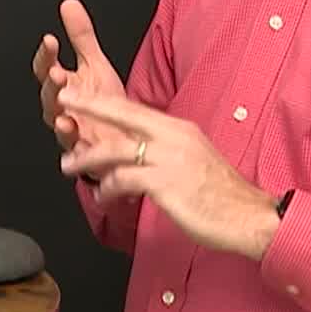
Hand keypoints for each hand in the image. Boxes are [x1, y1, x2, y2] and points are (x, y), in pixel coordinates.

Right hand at [32, 0, 129, 154]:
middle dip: (51, 86)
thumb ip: (81, 36)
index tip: (50, 41)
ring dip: (60, 118)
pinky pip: (76, 151)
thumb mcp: (95, 64)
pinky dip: (76, 146)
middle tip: (57, 74)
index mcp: (64, 86)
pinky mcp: (84, 153)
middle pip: (49, 97)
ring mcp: (72, 131)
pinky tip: (79, 138)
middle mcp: (63, 108)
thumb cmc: (107, 106)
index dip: (46, 55)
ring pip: (58, 124)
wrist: (124, 142)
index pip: (47, 67)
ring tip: (64, 114)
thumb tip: (69, 4)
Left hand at [56, 92, 279, 260]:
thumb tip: (139, 152)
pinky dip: (107, 188)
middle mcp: (173, 138)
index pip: (133, 108)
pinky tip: (103, 197)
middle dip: (88, 106)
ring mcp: (169, 159)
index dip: (103, 101)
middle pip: (122, 115)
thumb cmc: (220, 195)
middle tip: (61, 102)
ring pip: (116, 149)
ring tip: (69, 165)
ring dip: (87, 157)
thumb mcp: (192, 159)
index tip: (78, 94)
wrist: (249, 217)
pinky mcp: (165, 184)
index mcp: (179, 129)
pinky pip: (124, 179)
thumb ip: (165, 151)